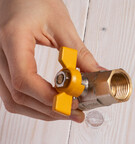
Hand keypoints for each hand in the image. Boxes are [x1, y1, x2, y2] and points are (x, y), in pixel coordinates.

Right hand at [0, 0, 101, 121]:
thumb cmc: (33, 0)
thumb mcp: (61, 24)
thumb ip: (79, 53)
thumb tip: (97, 74)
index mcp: (12, 39)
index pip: (24, 79)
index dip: (49, 97)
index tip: (72, 103)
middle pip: (18, 96)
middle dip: (50, 110)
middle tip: (76, 113)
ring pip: (13, 101)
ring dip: (42, 112)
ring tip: (68, 112)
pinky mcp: (3, 68)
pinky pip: (12, 95)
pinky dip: (34, 105)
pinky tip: (53, 105)